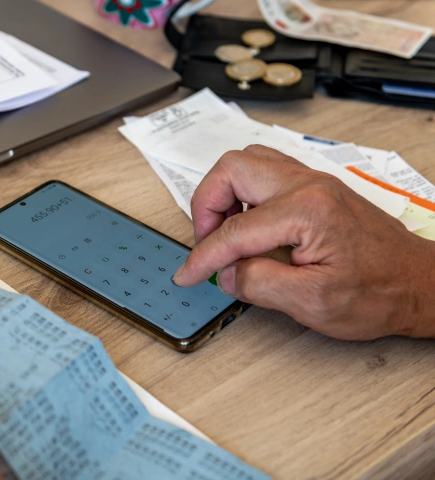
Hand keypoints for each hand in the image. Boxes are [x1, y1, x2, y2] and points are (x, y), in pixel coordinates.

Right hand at [173, 145, 434, 339]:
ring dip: (223, 194)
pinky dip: (242, 194)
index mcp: (307, 210)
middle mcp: (308, 185)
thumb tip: (226, 273)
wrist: (418, 284)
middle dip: (206, 206)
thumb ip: (259, 284)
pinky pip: (263, 172)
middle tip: (207, 243)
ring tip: (224, 233)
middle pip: (231, 169)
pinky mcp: (314, 188)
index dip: (204, 257)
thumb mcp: (312, 303)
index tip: (189, 274)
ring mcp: (312, 182)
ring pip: (245, 162)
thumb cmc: (379, 293)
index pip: (235, 230)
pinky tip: (246, 225)